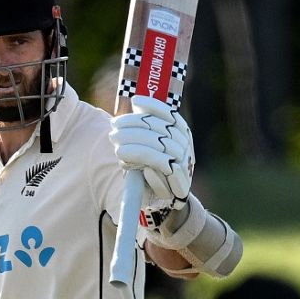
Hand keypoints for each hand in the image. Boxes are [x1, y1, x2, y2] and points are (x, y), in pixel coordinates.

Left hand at [109, 96, 193, 217]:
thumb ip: (146, 125)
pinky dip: (151, 169)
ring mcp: (184, 166)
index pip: (170, 115)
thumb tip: (136, 101)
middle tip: (113, 129)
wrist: (166, 198)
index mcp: (181, 134)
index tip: (134, 100)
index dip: (153, 106)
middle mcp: (185, 147)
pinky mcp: (180, 186)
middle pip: (162, 132)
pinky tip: (136, 167)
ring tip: (118, 149)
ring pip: (161, 153)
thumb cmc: (152, 165)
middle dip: (135, 128)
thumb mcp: (150, 143)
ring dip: (137, 150)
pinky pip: (166, 174)